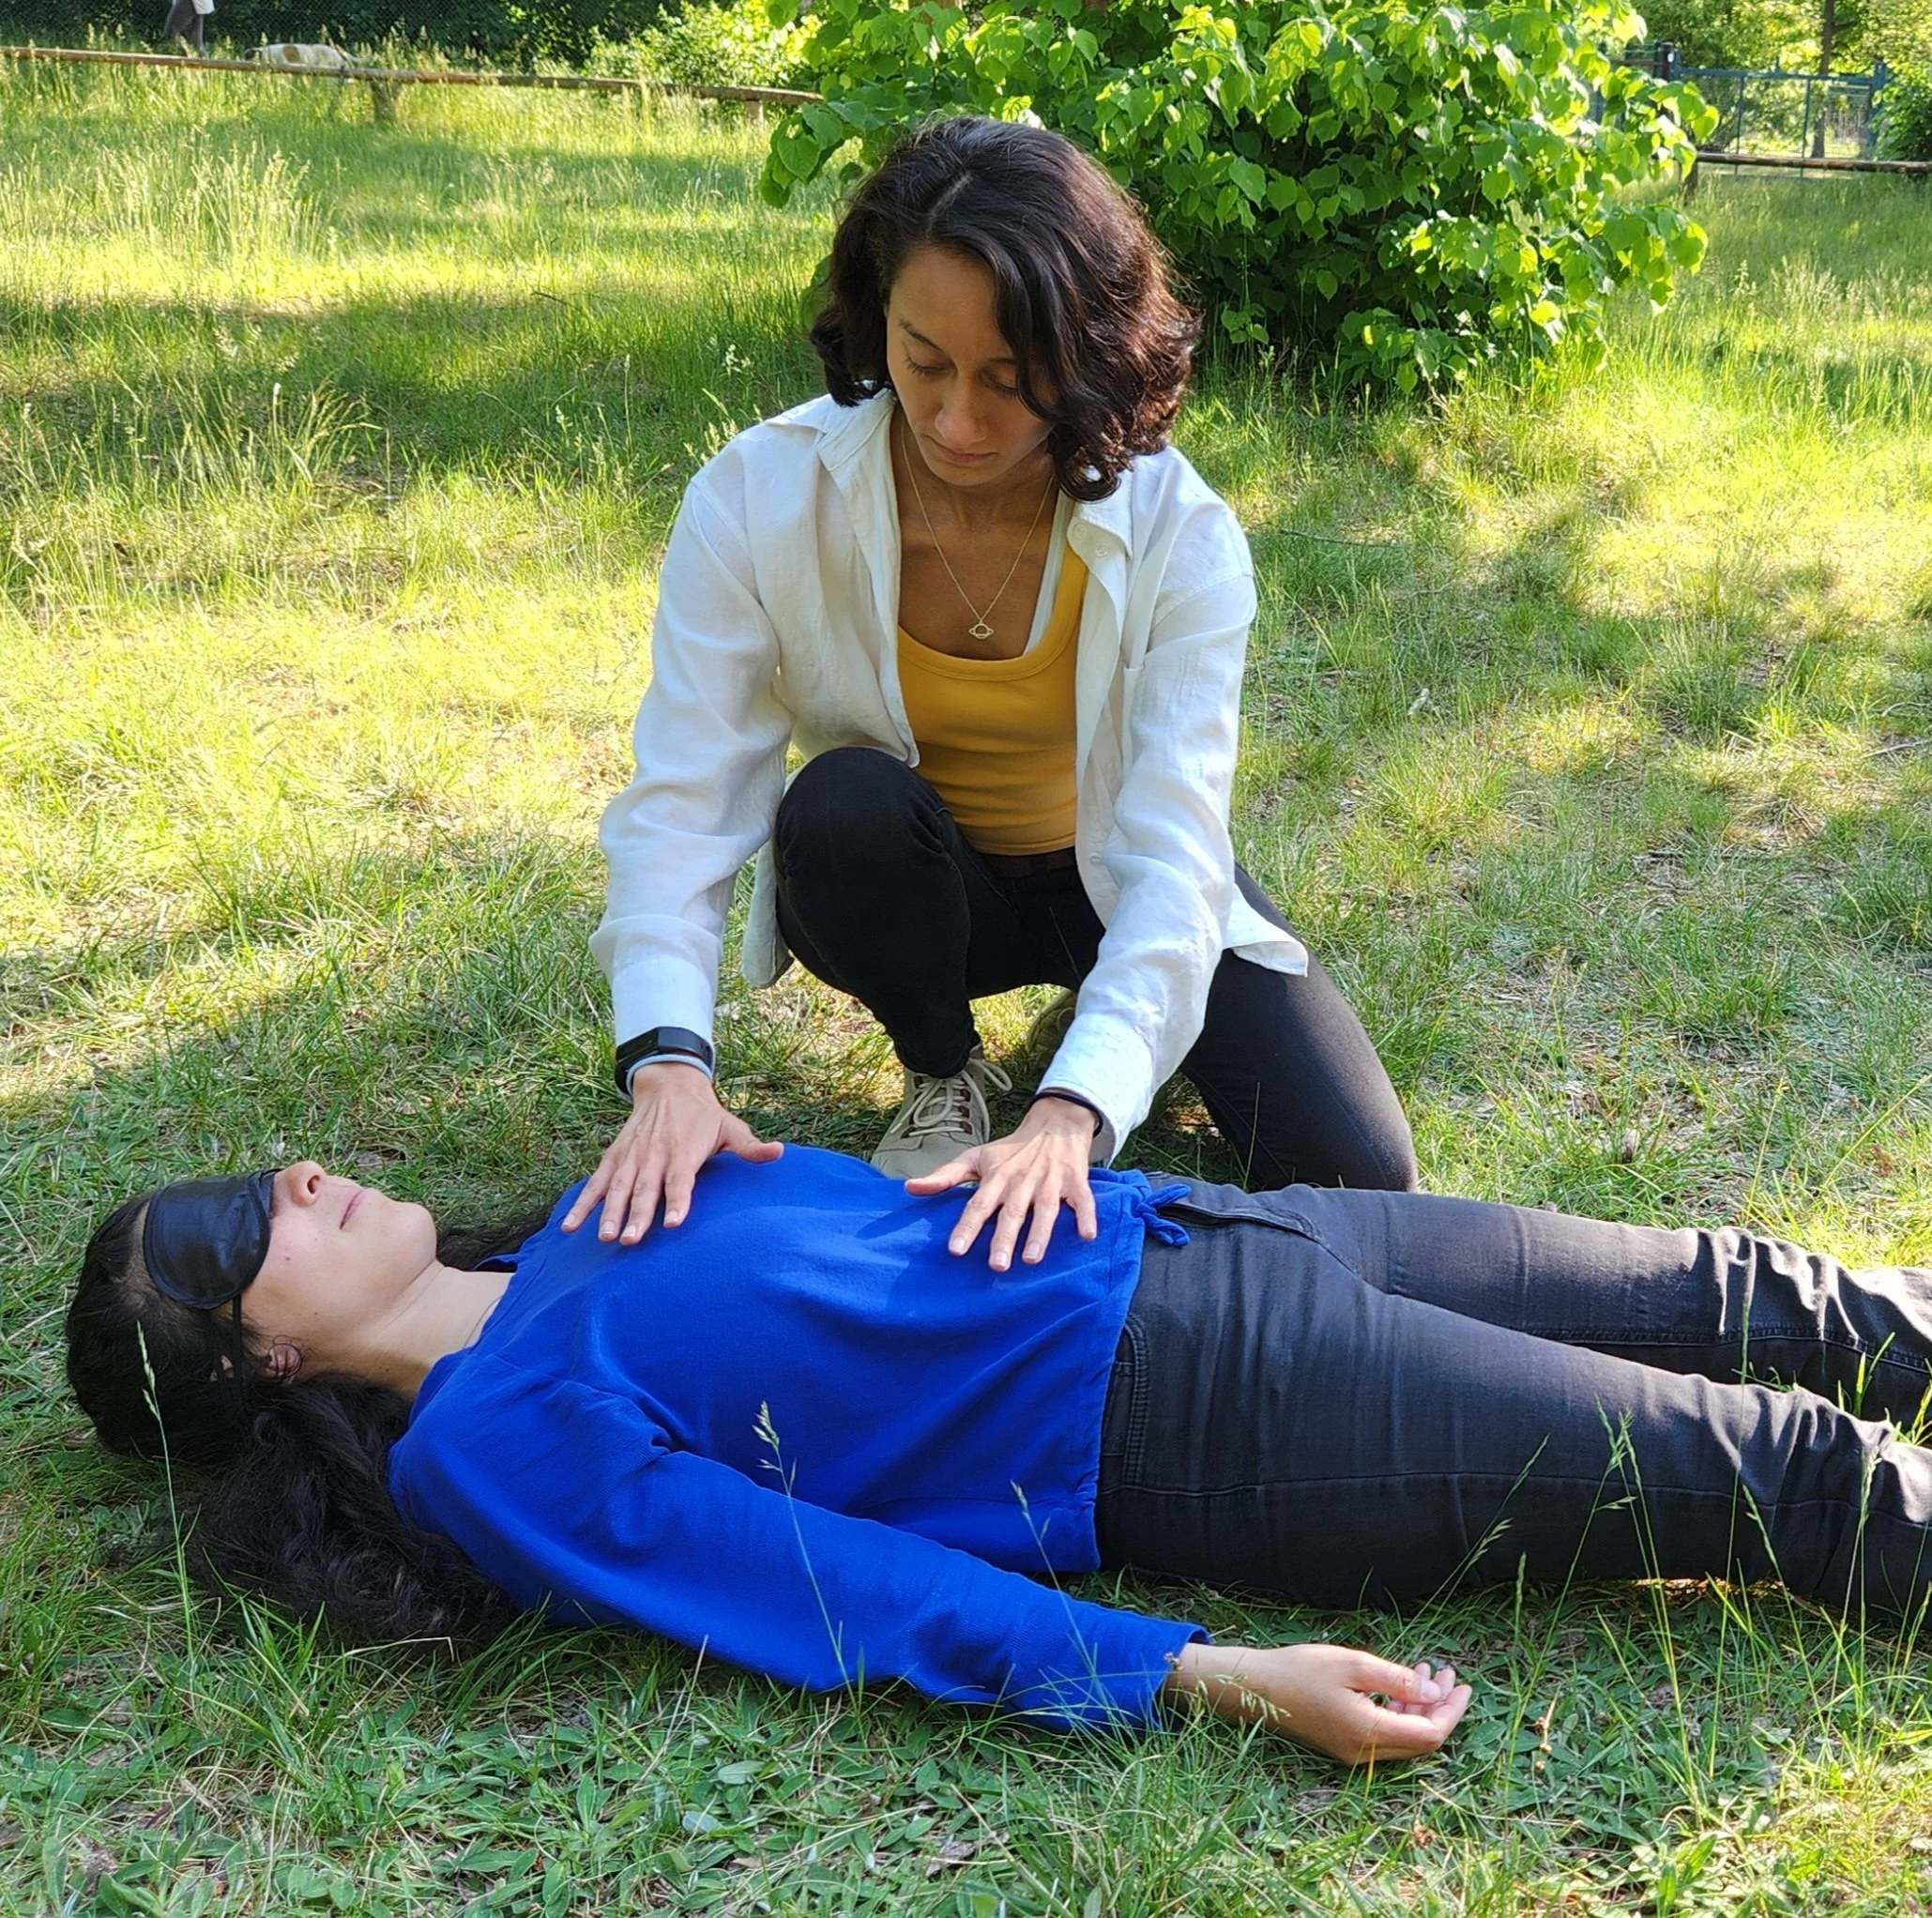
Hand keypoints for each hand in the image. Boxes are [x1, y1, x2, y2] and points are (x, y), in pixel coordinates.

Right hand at [562, 1061, 781, 1243]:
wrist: (668, 1084)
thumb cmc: (703, 1114)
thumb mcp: (730, 1126)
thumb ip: (750, 1147)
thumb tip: (779, 1152)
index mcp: (683, 1152)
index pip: (680, 1181)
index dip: (676, 1202)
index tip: (672, 1223)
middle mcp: (654, 1156)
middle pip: (645, 1189)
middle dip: (638, 1215)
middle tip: (631, 1241)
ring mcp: (631, 1158)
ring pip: (618, 1189)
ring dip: (610, 1213)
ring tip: (604, 1237)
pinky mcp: (615, 1158)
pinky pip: (596, 1184)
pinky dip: (582, 1204)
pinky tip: (570, 1227)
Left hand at [904, 1096, 1098, 1270]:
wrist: (1054, 1124)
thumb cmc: (1011, 1149)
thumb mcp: (976, 1157)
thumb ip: (945, 1177)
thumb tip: (910, 1188)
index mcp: (996, 1178)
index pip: (978, 1205)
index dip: (967, 1227)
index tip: (955, 1250)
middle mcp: (1022, 1181)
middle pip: (1012, 1213)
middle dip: (1004, 1239)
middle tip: (997, 1266)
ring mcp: (1050, 1182)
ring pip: (1046, 1210)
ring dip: (1040, 1234)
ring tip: (1031, 1259)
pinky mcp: (1076, 1182)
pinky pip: (1083, 1201)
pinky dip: (1087, 1217)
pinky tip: (1088, 1236)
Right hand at [1161, 1642, 1471, 1763]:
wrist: (1256, 1688)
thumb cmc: (1302, 1669)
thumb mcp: (1353, 1664)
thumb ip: (1397, 1679)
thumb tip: (1434, 1692)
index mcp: (1369, 1732)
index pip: (1429, 1734)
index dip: (1451, 1711)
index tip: (1462, 1684)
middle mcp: (1365, 1752)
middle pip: (1421, 1740)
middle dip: (1440, 1708)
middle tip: (1448, 1674)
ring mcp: (1354, 1753)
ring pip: (1404, 1738)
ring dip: (1421, 1708)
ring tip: (1429, 1671)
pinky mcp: (1345, 1745)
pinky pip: (1386, 1735)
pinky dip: (1401, 1711)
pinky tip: (1402, 1685)